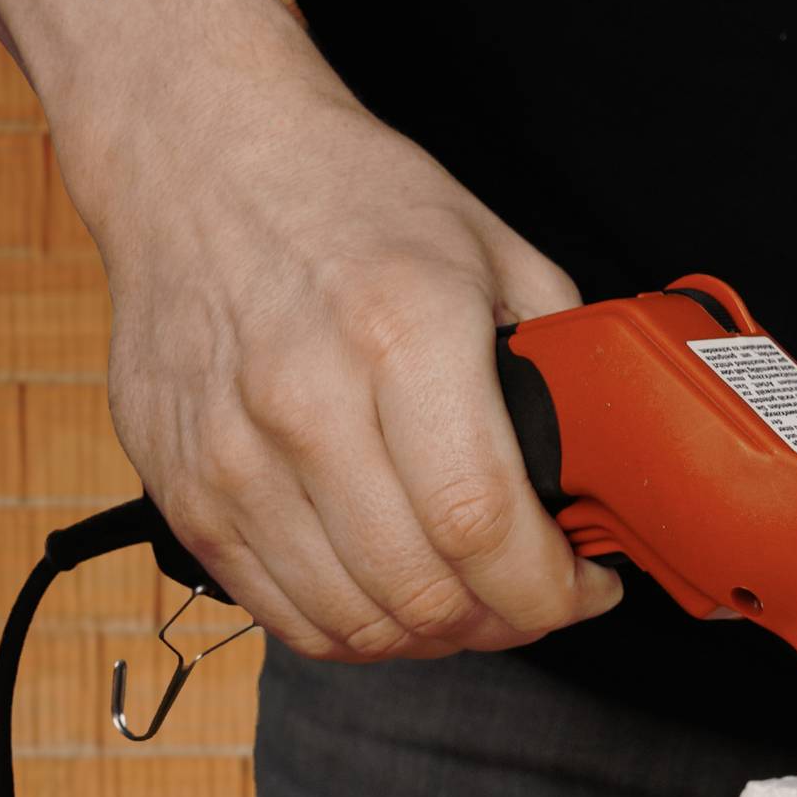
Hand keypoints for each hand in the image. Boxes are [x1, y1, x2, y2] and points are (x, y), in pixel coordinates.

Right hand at [60, 37, 620, 661]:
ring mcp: (232, 452)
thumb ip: (559, 356)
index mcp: (402, 331)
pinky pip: (281, 613)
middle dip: (505, 621)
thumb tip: (614, 456)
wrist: (199, 158)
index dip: (551, 588)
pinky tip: (394, 599)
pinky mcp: (183, 487)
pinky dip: (353, 632)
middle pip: (421, 590)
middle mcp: (305, 398)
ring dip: (433, 638)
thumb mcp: (490, 248)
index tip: (585, 586)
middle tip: (535, 599)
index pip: (482, 522)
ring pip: (353, 621)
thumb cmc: (351, 199)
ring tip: (470, 603)